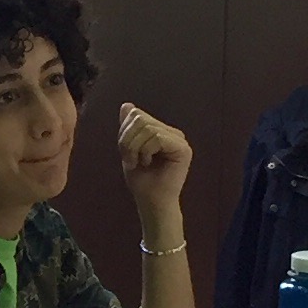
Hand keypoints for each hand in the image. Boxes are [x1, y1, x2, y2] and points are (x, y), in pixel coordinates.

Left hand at [118, 103, 192, 229]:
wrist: (151, 202)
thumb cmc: (142, 180)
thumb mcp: (128, 149)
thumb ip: (129, 128)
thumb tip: (127, 105)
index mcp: (161, 130)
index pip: (136, 115)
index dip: (124, 133)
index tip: (127, 154)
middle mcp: (172, 132)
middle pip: (139, 118)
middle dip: (128, 141)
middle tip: (132, 160)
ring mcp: (179, 139)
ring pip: (146, 128)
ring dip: (135, 148)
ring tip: (140, 162)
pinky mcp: (183, 148)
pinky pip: (156, 137)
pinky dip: (145, 151)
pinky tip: (148, 163)